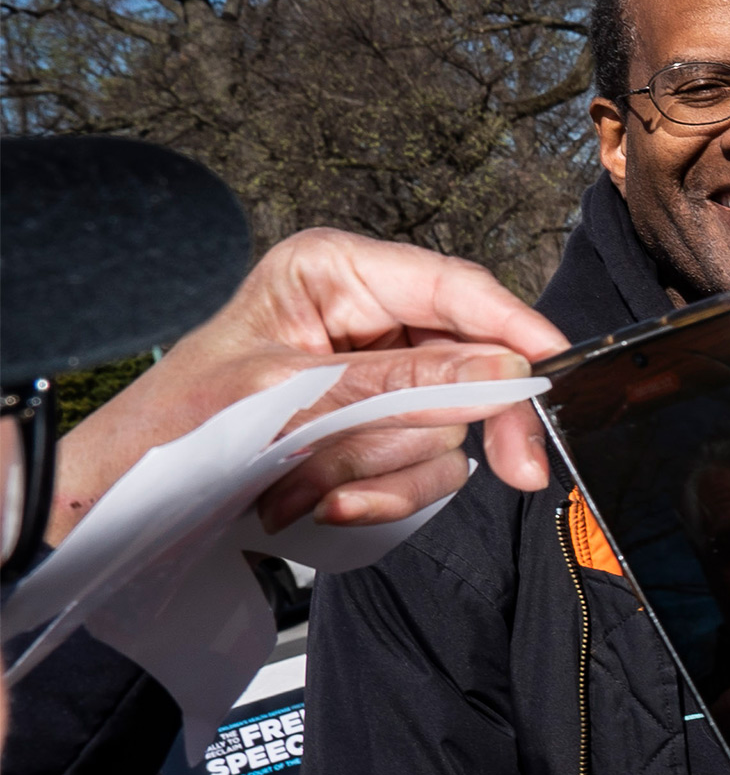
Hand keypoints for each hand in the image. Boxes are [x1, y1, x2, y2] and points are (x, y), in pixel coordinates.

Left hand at [51, 227, 565, 540]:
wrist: (126, 500)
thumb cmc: (180, 425)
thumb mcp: (291, 397)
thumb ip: (404, 385)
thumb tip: (504, 371)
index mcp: (333, 273)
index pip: (453, 287)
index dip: (515, 329)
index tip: (559, 370)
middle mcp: (365, 317)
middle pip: (469, 363)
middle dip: (458, 422)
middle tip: (519, 469)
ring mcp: (376, 378)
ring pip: (447, 425)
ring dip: (384, 470)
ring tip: (311, 486)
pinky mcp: (378, 431)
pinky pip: (425, 466)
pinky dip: (380, 495)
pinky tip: (323, 501)